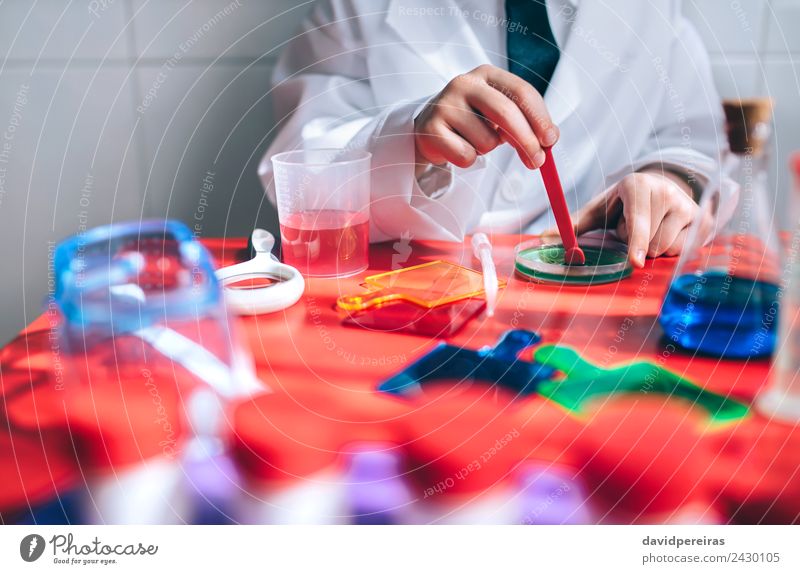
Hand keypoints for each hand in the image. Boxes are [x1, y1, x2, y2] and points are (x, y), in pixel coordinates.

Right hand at [414, 64, 558, 174]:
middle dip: (526, 142)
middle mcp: (465, 83)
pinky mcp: (431, 128)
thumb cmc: (473, 120)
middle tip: (537, 162)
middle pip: (506, 113)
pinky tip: (458, 147)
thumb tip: (549, 140)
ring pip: (486, 141)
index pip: (521, 92)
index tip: (550, 140)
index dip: (540, 118)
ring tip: (474, 141)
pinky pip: (465, 155)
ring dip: (487, 150)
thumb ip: (526, 123)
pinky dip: (468, 160)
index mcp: (487, 74)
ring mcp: (445, 104)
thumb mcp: (501, 115)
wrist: (432, 128)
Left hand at [567, 170, 701, 267]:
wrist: (661, 191)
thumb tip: (543, 238)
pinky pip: (683, 250)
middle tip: (632, 229)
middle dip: (636, 244)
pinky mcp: (703, 221)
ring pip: (666, 248)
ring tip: (650, 231)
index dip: (635, 241)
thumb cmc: (621, 206)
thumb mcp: (598, 211)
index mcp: (637, 185)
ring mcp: (688, 206)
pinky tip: (667, 234)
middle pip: (650, 242)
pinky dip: (671, 250)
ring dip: (653, 248)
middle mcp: (666, 191)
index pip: (638, 220)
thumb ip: (573, 224)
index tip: (634, 261)